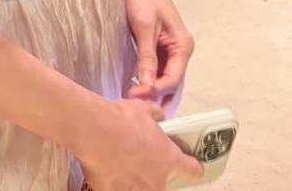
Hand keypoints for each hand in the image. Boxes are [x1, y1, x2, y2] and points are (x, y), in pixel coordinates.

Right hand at [79, 98, 203, 190]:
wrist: (96, 131)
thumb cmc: (123, 118)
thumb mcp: (143, 109)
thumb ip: (155, 114)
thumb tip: (159, 116)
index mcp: (168, 158)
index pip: (191, 169)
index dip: (193, 168)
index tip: (195, 168)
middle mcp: (156, 180)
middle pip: (163, 186)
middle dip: (155, 178)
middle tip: (142, 164)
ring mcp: (136, 190)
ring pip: (141, 190)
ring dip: (136, 183)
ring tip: (123, 170)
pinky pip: (118, 189)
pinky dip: (114, 183)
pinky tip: (106, 173)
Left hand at [121, 0, 194, 113]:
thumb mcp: (144, 27)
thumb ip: (147, 58)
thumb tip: (148, 86)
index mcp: (183, 45)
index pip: (174, 79)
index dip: (156, 91)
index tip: (136, 96)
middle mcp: (178, 49)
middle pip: (172, 83)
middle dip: (158, 97)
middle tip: (138, 108)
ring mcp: (167, 49)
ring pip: (163, 79)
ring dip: (152, 91)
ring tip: (135, 102)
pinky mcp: (154, 46)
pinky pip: (154, 69)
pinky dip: (147, 80)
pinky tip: (135, 87)